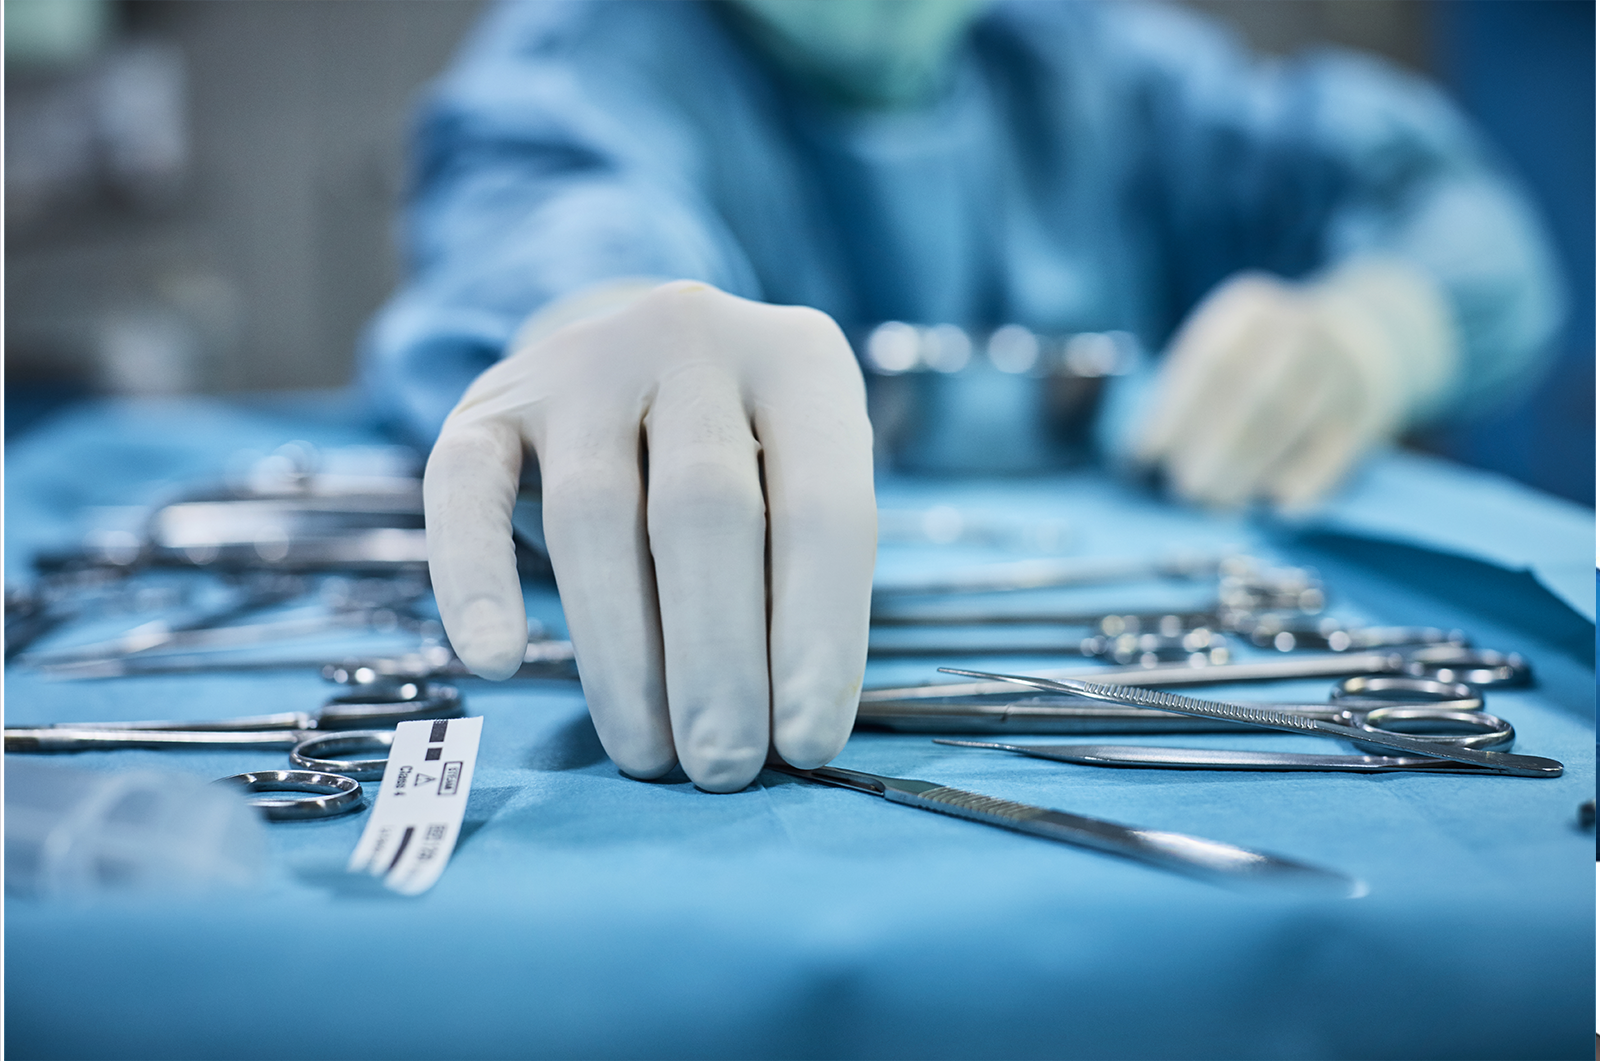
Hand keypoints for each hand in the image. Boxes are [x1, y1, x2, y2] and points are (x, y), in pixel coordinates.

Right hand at [424, 281, 875, 791]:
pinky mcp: (491, 399)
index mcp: (801, 362)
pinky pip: (465, 488)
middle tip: (722, 768)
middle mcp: (694, 339)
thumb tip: (782, 723)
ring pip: (593, 515)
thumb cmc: (748, 448)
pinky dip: (476, 579)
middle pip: (703, 512)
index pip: (822, 508)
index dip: (819, 636)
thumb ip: (801, 573)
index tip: (806, 743)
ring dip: (620, 653)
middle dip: (716, 658)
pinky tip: (498, 660)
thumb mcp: (805, 476)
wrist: (641, 352)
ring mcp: (584, 361)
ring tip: (646, 751)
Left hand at [1133, 260, 1456, 509]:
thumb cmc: (1263, 359)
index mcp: (1247, 311)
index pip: (1207, 363)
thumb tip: (1142, 460)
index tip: (1142, 456)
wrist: (1365, 336)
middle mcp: (1296, 330)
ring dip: (1249, 471)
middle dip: (1213, 448)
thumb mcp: (1226, 347)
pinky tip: (1276, 509)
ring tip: (1217, 505)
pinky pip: (1335, 449)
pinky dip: (1306, 483)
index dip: (1173, 412)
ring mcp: (1338, 367)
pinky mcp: (1368, 409)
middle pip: (1252, 393)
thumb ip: (1189, 393)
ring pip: (1290, 422)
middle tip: (1184, 491)